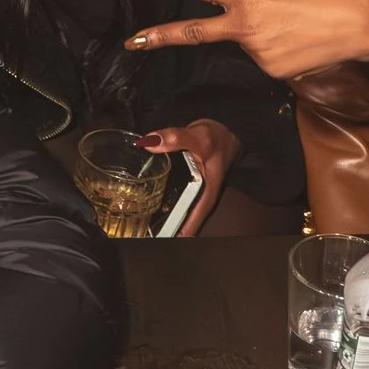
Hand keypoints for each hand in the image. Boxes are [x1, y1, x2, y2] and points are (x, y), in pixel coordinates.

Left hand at [124, 0, 368, 78]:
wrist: (365, 22)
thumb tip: (249, 15)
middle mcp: (246, 29)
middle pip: (197, 33)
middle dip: (160, 38)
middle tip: (132, 41)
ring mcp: (259, 55)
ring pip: (250, 45)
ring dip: (265, 37)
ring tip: (299, 28)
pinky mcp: (275, 72)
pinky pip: (268, 60)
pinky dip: (281, 51)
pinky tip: (304, 44)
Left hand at [140, 119, 235, 236]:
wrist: (226, 127)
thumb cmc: (217, 136)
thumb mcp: (199, 137)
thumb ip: (175, 138)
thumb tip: (149, 143)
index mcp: (208, 192)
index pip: (193, 220)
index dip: (178, 231)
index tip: (162, 241)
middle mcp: (201, 195)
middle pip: (183, 218)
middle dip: (166, 227)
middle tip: (144, 234)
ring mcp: (195, 189)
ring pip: (178, 208)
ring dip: (163, 215)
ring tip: (142, 223)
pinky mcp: (188, 182)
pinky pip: (175, 196)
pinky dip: (163, 199)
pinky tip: (147, 200)